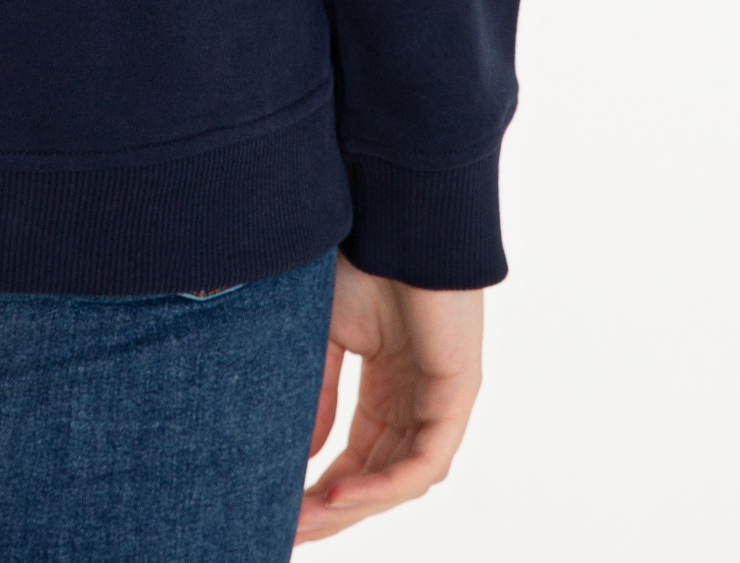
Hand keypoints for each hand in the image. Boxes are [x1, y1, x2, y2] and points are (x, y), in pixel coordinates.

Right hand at [293, 257, 482, 540]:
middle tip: (289, 532)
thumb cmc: (359, 257)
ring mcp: (441, 398)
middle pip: (378, 475)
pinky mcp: (457, 392)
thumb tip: (305, 458)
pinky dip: (384, 483)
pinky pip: (425, 461)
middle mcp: (417, 398)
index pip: (358, 454)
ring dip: (354, 504)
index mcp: (389, 383)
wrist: (392, 210)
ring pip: (400, 478)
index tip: (282, 511)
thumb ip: (319, 395)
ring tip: (308, 519)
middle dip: (333, 508)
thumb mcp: (325, 334)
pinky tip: (342, 491)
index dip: (322, 486)